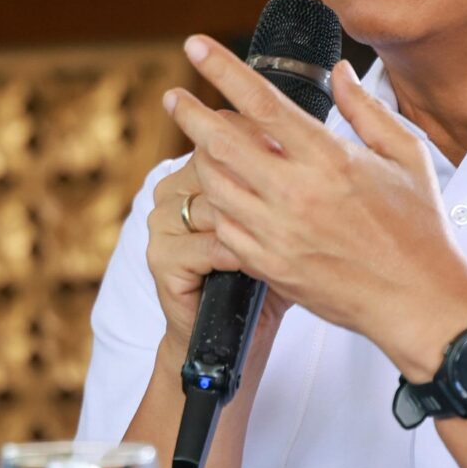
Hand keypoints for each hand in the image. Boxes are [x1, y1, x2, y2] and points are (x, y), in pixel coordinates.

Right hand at [144, 156, 291, 355]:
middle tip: (294, 206)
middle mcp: (171, 190)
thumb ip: (280, 180)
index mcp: (194, 170)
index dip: (265, 143)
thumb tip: (305, 143)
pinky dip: (238, 256)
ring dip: (252, 226)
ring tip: (277, 244)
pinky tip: (255, 265)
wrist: (231, 334)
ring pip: (215, 205)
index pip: (226, 133)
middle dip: (260, 184)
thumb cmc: (264, 272)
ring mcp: (161, 223)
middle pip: (217, 165)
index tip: (299, 158)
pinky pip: (209, 245)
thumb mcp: (279, 219)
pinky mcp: (161, 257)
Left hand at [164, 37, 466, 382]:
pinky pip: (223, 227)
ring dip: (201, 159)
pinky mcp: (270, 267)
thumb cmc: (418, 227)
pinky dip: (218, 205)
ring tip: (200, 144)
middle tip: (174, 97)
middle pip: (220, 142)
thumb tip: (340, 72)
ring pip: (214, 185)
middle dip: (189, 114)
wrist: (418, 299)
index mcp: (329, 159)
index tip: (196, 46)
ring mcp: (278, 233)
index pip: (260, 102)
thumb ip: (367, 109)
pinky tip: (221, 193)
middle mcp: (296, 194)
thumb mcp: (405, 155)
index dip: (221, 69)